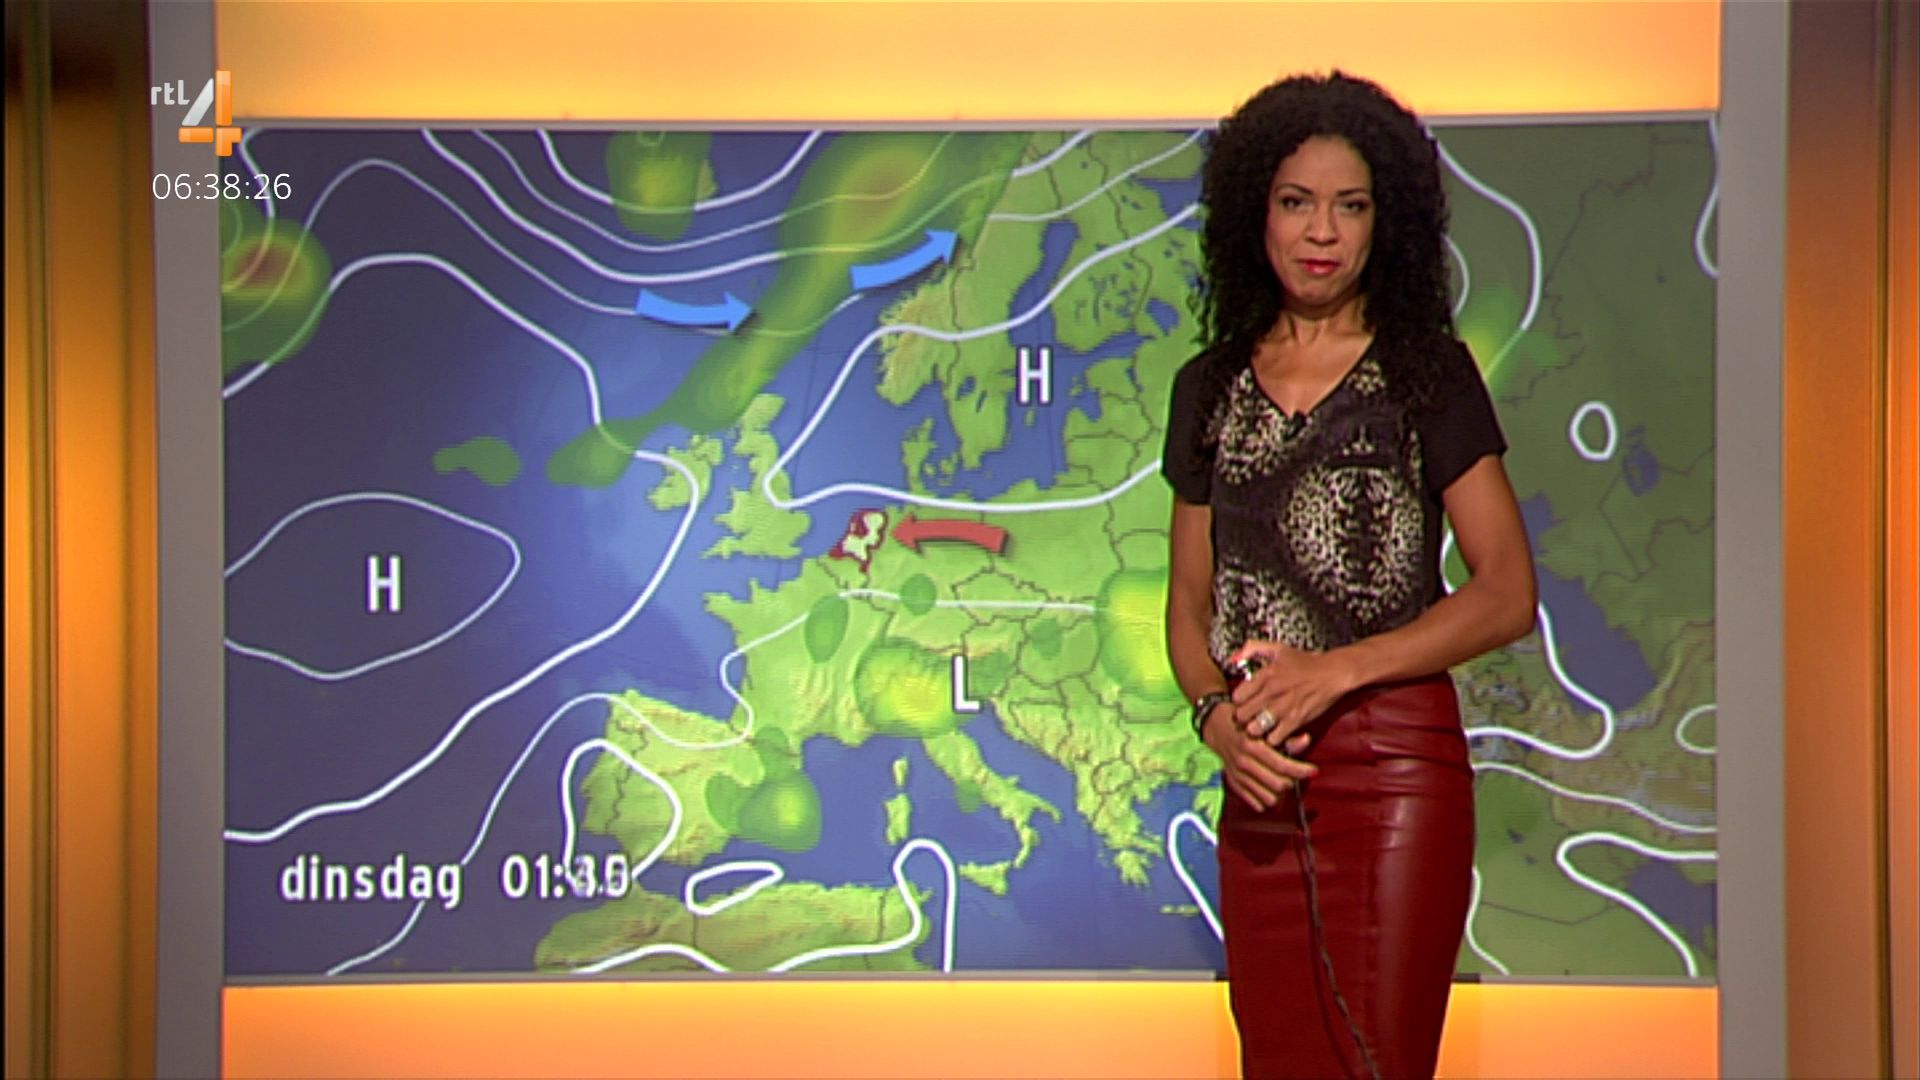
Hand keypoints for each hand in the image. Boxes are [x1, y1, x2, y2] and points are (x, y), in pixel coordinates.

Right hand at [1199, 701, 1317, 810]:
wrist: (1217, 727)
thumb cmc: (1245, 723)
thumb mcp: (1264, 725)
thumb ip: (1286, 737)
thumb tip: (1307, 740)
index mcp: (1252, 746)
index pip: (1281, 765)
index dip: (1301, 770)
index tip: (1314, 770)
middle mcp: (1244, 763)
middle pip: (1278, 784)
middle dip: (1292, 781)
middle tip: (1296, 774)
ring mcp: (1237, 776)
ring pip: (1268, 798)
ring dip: (1280, 793)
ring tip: (1283, 781)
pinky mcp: (1233, 784)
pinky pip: (1255, 803)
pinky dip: (1266, 799)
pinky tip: (1270, 788)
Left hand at [1227, 640, 1361, 750]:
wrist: (1333, 673)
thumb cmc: (1306, 662)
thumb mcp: (1278, 649)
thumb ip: (1253, 648)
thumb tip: (1233, 657)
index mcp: (1265, 674)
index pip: (1236, 697)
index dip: (1240, 702)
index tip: (1246, 702)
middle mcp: (1271, 691)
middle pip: (1242, 715)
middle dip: (1244, 718)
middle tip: (1251, 717)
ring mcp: (1283, 708)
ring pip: (1255, 729)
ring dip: (1256, 729)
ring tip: (1262, 726)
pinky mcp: (1296, 720)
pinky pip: (1274, 738)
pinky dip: (1273, 737)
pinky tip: (1277, 731)